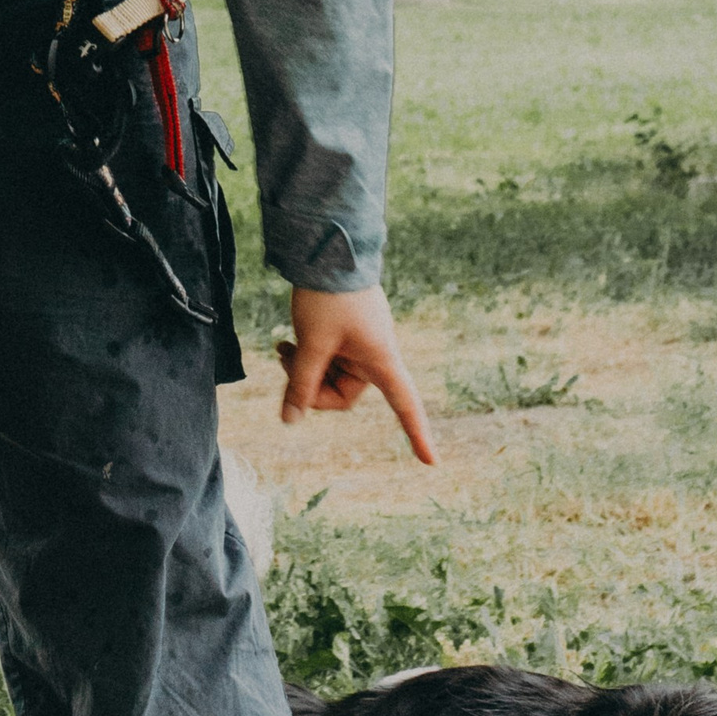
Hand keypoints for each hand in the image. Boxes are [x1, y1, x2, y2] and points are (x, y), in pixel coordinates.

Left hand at [277, 284, 435, 463]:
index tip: (432, 464)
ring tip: (284, 346)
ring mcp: (361, 345)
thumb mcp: (312, 342)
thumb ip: (302, 383)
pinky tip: (289, 341)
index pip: (406, 406)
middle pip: (343, 394)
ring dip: (307, 368)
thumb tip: (291, 420)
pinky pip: (329, 359)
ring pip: (331, 376)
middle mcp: (376, 356)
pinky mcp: (348, 335)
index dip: (418, 435)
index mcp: (382, 360)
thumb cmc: (328, 297)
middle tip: (286, 358)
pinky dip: (310, 356)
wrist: (327, 251)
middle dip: (313, 385)